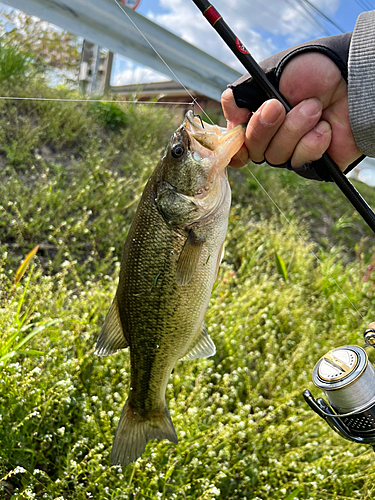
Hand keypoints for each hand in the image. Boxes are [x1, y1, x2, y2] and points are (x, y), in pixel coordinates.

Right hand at [221, 52, 361, 170]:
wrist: (351, 78)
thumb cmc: (312, 71)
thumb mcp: (269, 74)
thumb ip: (241, 94)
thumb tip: (229, 118)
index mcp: (258, 120)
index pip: (237, 144)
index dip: (235, 142)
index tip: (239, 128)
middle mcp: (273, 140)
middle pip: (254, 151)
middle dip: (264, 128)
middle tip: (278, 106)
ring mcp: (292, 153)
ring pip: (276, 157)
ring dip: (295, 129)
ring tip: (314, 108)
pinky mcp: (313, 164)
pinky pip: (301, 162)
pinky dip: (313, 142)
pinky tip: (325, 127)